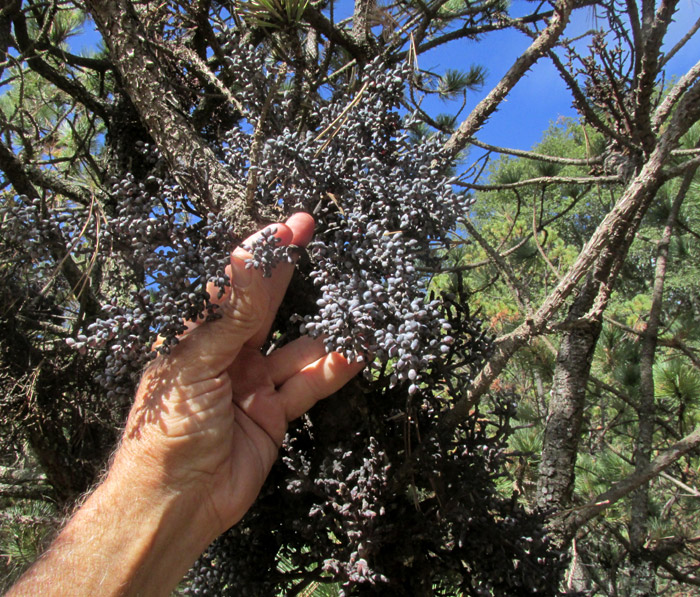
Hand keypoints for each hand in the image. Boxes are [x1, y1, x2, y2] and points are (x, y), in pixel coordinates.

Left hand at [116, 212, 361, 537]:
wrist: (177, 502)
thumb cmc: (169, 430)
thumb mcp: (198, 363)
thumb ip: (231, 314)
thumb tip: (246, 256)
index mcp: (200, 337)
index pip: (235, 284)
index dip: (262, 253)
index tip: (290, 225)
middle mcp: (228, 354)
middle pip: (267, 306)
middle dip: (292, 273)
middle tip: (317, 238)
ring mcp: (254, 383)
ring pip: (298, 349)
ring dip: (326, 334)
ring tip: (356, 311)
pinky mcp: (275, 414)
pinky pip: (309, 386)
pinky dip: (333, 371)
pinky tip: (355, 354)